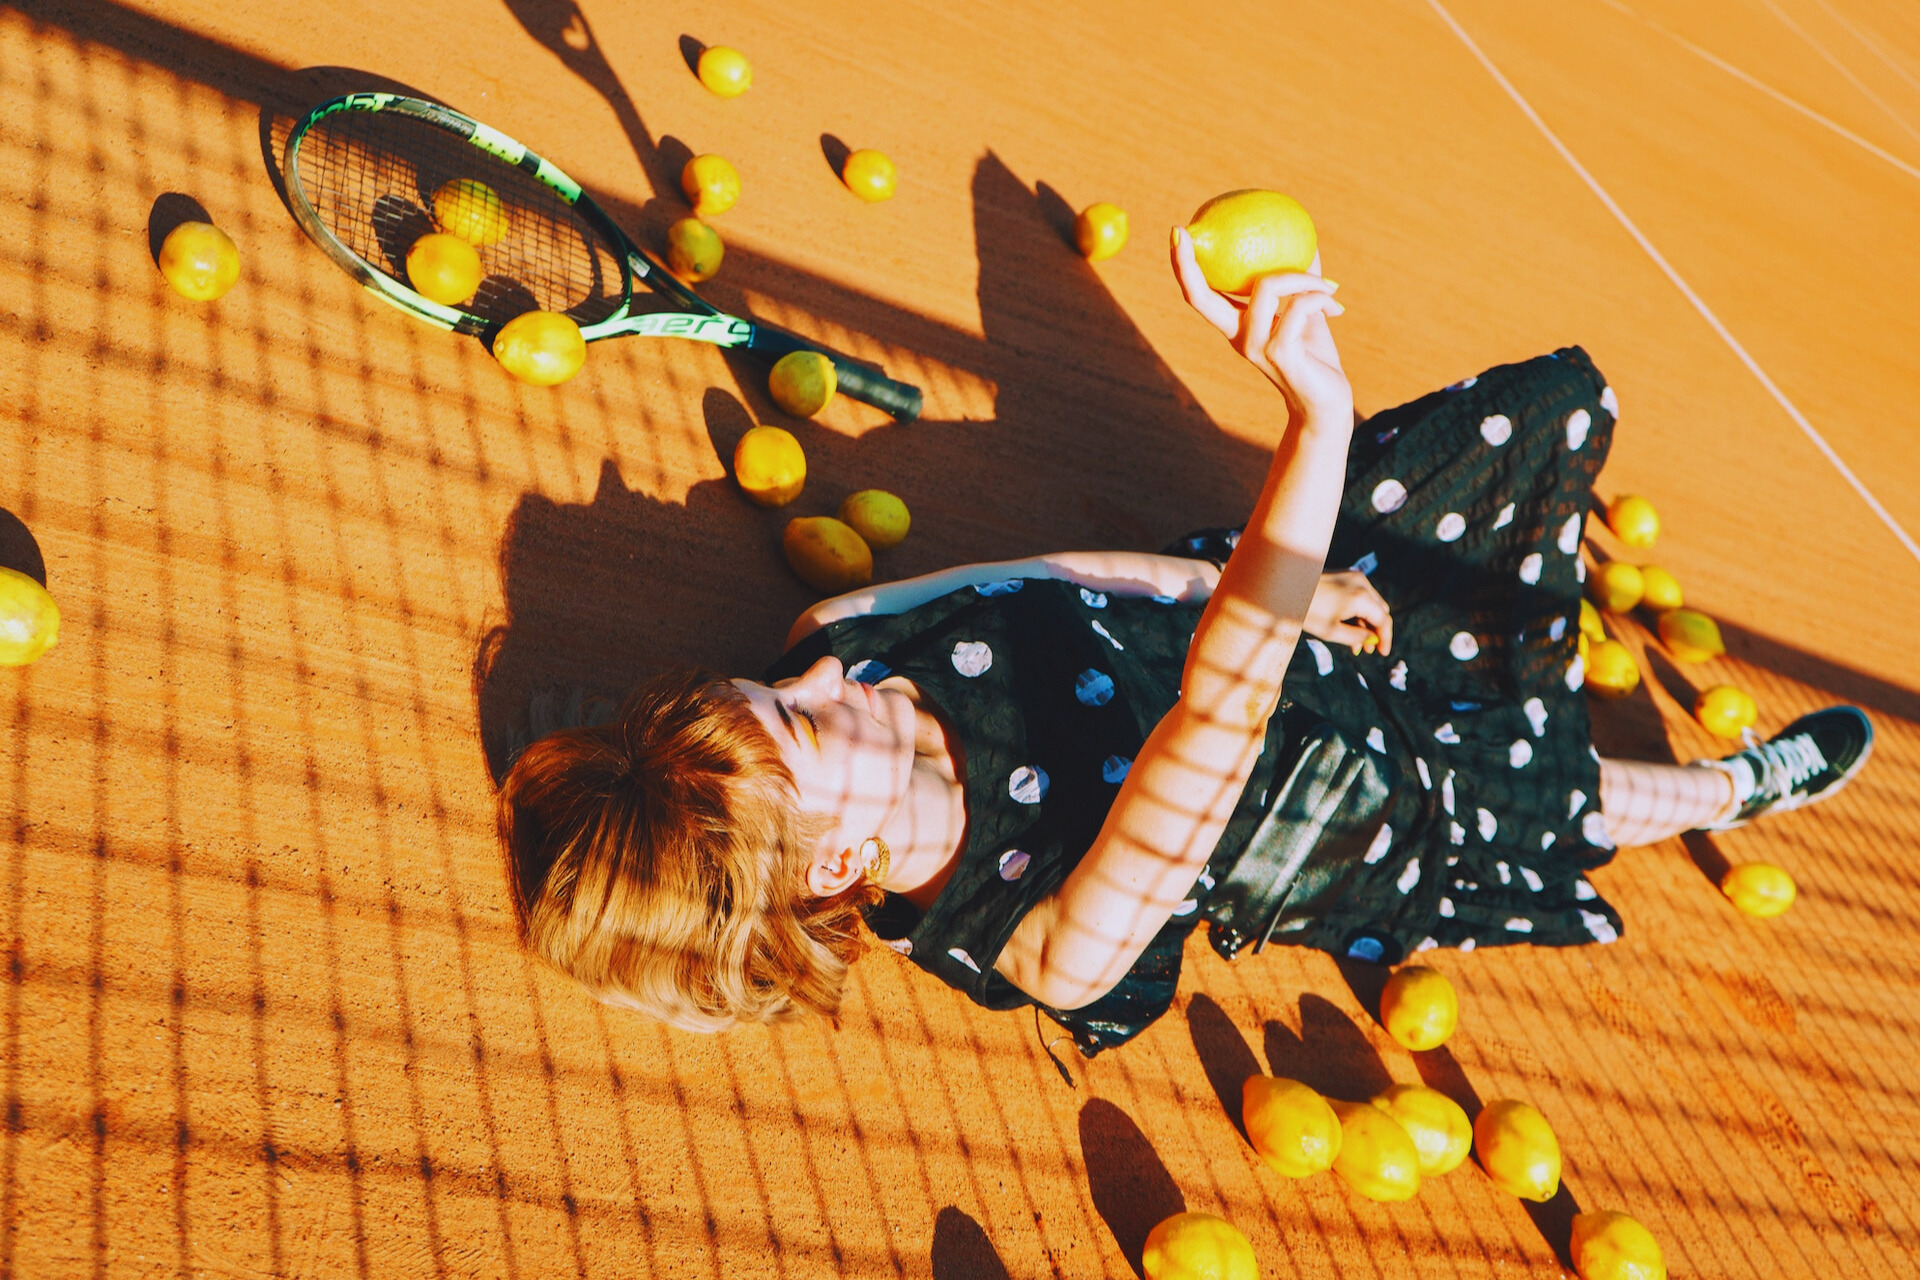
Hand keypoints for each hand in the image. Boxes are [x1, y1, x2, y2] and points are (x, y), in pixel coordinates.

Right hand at [1171, 229, 1351, 425]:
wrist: (1327, 402)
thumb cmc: (1314, 355)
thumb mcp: (1304, 311)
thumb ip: (1300, 279)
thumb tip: (1304, 237)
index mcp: (1237, 326)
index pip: (1201, 296)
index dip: (1184, 266)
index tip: (1177, 232)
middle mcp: (1238, 337)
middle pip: (1201, 297)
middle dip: (1186, 264)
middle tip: (1185, 231)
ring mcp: (1256, 347)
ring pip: (1267, 286)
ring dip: (1302, 276)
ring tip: (1327, 285)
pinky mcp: (1281, 354)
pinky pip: (1300, 304)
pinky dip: (1321, 296)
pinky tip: (1336, 304)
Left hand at [1303, 570, 1391, 654]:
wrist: (1286, 587)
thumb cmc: (1306, 610)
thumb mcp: (1331, 631)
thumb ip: (1356, 637)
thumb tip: (1372, 640)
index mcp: (1361, 597)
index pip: (1383, 619)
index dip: (1385, 638)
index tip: (1383, 653)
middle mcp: (1361, 583)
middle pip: (1379, 610)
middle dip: (1376, 630)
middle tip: (1368, 649)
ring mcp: (1353, 576)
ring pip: (1370, 603)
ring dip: (1366, 622)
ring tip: (1356, 643)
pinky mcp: (1345, 575)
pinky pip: (1359, 595)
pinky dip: (1357, 611)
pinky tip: (1349, 626)